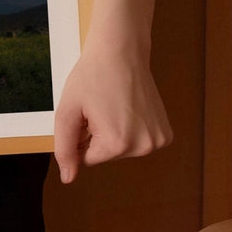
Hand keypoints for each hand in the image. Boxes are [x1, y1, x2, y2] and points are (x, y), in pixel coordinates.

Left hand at [53, 34, 171, 184]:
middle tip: (100, 107)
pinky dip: (130, 129)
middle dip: (97, 135)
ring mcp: (159, 141)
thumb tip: (68, 179)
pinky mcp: (166, 134)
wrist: (121, 52)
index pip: (86, 159)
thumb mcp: (67, 112)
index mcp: (118, 144)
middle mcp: (144, 147)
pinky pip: (137, 142)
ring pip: (122, 149)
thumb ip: (64, 148)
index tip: (86, 113)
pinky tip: (128, 108)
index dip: (80, 136)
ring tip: (113, 106)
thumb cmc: (91, 77)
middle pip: (106, 155)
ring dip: (113, 132)